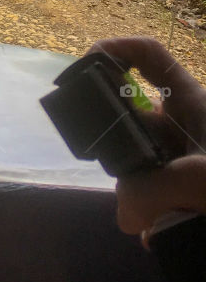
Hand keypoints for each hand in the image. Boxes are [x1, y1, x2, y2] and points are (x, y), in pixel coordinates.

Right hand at [87, 38, 205, 234]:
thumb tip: (128, 218)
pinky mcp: (188, 191)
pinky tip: (158, 232)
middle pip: (132, 121)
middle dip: (120, 149)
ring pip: (140, 164)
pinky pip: (155, 196)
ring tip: (147, 219)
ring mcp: (186, 158)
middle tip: (118, 174)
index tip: (86, 66)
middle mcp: (186, 125)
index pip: (148, 56)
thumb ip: (149, 192)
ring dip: (139, 191)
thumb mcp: (199, 179)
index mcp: (193, 102)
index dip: (115, 49)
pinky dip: (153, 214)